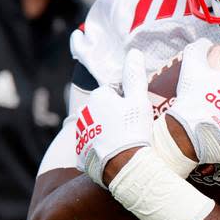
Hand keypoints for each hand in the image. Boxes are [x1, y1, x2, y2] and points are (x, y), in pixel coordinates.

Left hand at [75, 50, 152, 186]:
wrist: (125, 166)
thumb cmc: (134, 130)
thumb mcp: (139, 100)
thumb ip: (135, 76)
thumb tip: (134, 52)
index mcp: (98, 96)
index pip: (114, 93)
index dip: (128, 102)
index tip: (136, 114)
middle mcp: (85, 112)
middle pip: (104, 110)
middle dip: (115, 116)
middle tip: (132, 129)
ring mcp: (81, 134)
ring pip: (97, 128)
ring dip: (108, 132)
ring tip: (124, 144)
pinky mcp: (81, 154)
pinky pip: (93, 147)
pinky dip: (101, 149)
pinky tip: (115, 156)